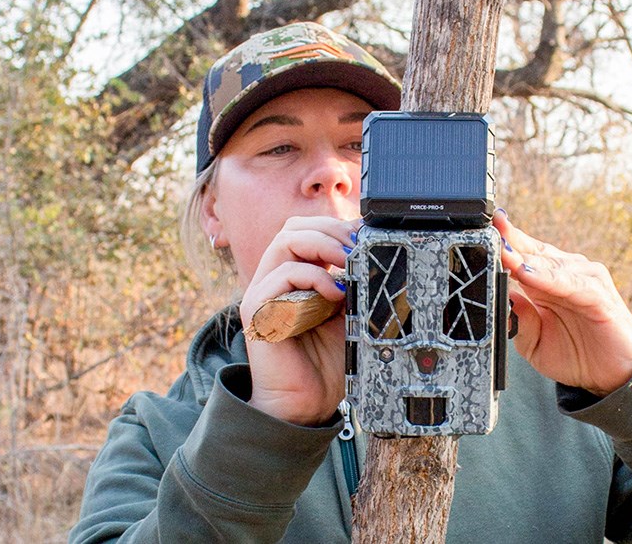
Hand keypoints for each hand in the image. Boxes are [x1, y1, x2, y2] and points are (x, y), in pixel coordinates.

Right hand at [238, 216, 358, 425]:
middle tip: (358, 247)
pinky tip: (334, 295)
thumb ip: (355, 286)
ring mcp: (264, 292)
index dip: (336, 227)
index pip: (308, 230)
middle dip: (331, 229)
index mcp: (296, 277)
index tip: (365, 238)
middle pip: (294, 227)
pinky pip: (282, 275)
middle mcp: (276, 279)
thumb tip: (373, 255)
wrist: (306, 404)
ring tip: (347, 262)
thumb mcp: (350, 315)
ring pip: (285, 241)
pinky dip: (313, 277)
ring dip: (323, 245)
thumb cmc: (325, 363)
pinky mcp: (257, 311)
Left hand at [493, 210, 631, 396]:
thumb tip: (503, 299)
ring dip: (525, 259)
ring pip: (550, 264)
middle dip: (508, 245)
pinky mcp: (599, 296)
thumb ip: (519, 322)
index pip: (521, 252)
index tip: (481, 230)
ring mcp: (584, 281)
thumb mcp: (534, 344)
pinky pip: (571, 284)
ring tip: (502, 253)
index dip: (502, 240)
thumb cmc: (575, 353)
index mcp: (546, 280)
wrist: (613, 375)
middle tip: (486, 236)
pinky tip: (528, 274)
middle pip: (532, 253)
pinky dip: (549, 278)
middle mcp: (565, 274)